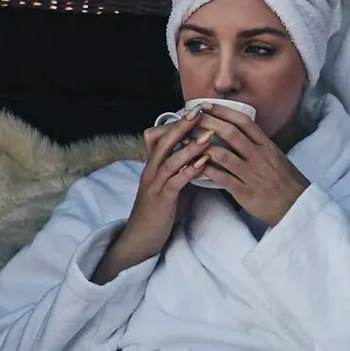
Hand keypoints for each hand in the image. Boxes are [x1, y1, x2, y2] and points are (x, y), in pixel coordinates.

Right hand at [113, 111, 218, 264]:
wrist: (142, 238)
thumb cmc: (159, 212)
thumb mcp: (171, 186)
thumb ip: (182, 171)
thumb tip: (204, 158)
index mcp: (153, 166)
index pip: (157, 137)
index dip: (173, 125)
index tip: (193, 112)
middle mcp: (151, 171)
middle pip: (163, 142)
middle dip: (181, 126)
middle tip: (199, 112)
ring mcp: (155, 185)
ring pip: (171, 160)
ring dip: (190, 147)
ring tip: (208, 136)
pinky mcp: (161, 200)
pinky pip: (175, 181)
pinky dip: (190, 171)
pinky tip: (204, 163)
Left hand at [194, 109, 310, 224]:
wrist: (297, 207)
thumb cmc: (285, 182)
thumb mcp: (276, 157)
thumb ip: (258, 145)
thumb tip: (238, 133)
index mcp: (267, 146)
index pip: (243, 122)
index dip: (223, 111)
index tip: (206, 105)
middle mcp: (259, 156)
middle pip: (230, 134)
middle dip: (208, 123)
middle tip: (190, 118)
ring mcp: (251, 174)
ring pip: (223, 155)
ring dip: (202, 146)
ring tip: (186, 142)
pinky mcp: (244, 192)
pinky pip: (221, 178)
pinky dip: (205, 170)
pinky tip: (193, 166)